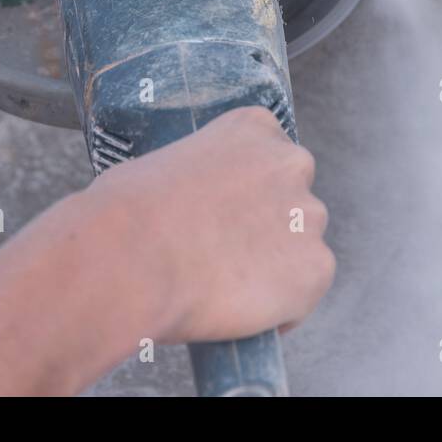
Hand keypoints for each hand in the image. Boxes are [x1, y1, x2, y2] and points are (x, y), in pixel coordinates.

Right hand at [90, 106, 334, 344]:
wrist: (132, 256)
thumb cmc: (126, 212)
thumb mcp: (159, 167)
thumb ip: (196, 179)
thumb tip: (187, 208)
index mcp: (254, 127)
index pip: (270, 159)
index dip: (251, 193)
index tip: (228, 217)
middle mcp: (291, 164)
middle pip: (293, 200)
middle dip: (269, 227)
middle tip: (229, 256)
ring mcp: (308, 216)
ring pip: (302, 246)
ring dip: (276, 265)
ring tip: (229, 289)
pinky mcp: (315, 268)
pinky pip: (306, 290)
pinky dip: (283, 306)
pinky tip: (246, 314)